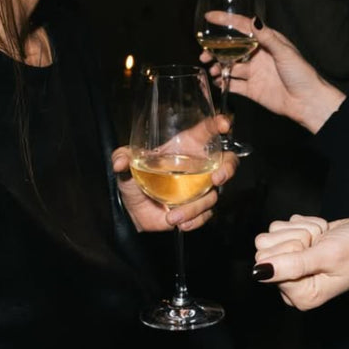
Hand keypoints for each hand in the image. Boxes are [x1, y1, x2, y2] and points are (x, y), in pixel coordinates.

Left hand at [115, 115, 235, 232]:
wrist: (133, 211)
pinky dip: (195, 220)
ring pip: (213, 195)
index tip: (223, 125)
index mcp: (186, 148)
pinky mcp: (198, 208)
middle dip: (228, 169)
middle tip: (217, 178)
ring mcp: (201, 188)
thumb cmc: (134, 180)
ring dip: (195, 207)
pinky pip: (206, 215)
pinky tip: (181, 223)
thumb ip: (122, 157)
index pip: (207, 132)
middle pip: (228, 162)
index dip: (218, 125)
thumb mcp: (126, 164)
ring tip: (173, 216)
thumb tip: (121, 162)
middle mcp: (199, 166)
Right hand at [200, 11, 345, 132]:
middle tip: (204, 54)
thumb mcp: (284, 52)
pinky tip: (216, 82)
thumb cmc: (301, 74)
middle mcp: (258, 55)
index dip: (226, 21)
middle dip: (215, 49)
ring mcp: (254, 73)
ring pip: (229, 66)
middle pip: (231, 48)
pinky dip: (223, 83)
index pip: (243, 27)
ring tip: (210, 69)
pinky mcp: (252, 89)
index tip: (209, 17)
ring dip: (217, 66)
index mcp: (267, 42)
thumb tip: (253, 20)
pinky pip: (233, 85)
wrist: (308, 102)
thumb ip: (266, 37)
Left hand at [251, 215, 348, 309]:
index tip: (314, 250)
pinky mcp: (294, 248)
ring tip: (322, 239)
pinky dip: (303, 224)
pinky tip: (321, 234)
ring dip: (300, 229)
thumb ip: (292, 265)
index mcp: (300, 295)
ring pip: (272, 234)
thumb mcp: (328, 256)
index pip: (266, 264)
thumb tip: (258, 272)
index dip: (291, 249)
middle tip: (320, 244)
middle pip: (264, 248)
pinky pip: (282, 227)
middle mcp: (292, 283)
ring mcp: (292, 265)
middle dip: (295, 237)